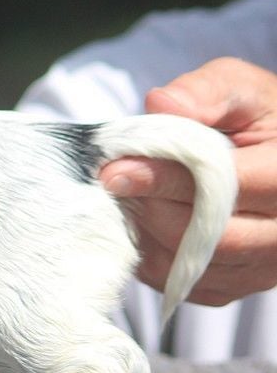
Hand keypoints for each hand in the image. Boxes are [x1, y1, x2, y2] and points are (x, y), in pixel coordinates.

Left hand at [100, 57, 276, 304]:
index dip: (166, 179)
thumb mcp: (237, 88)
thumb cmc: (253, 117)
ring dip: (148, 233)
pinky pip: (183, 283)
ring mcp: (265, 265)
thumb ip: (204, 93)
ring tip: (126, 199)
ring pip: (192, 264)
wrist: (269, 153)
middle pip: (209, 235)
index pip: (227, 185)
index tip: (115, 172)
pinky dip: (152, 256)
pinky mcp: (237, 284)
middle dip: (152, 207)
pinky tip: (140, 223)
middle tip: (112, 184)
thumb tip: (161, 104)